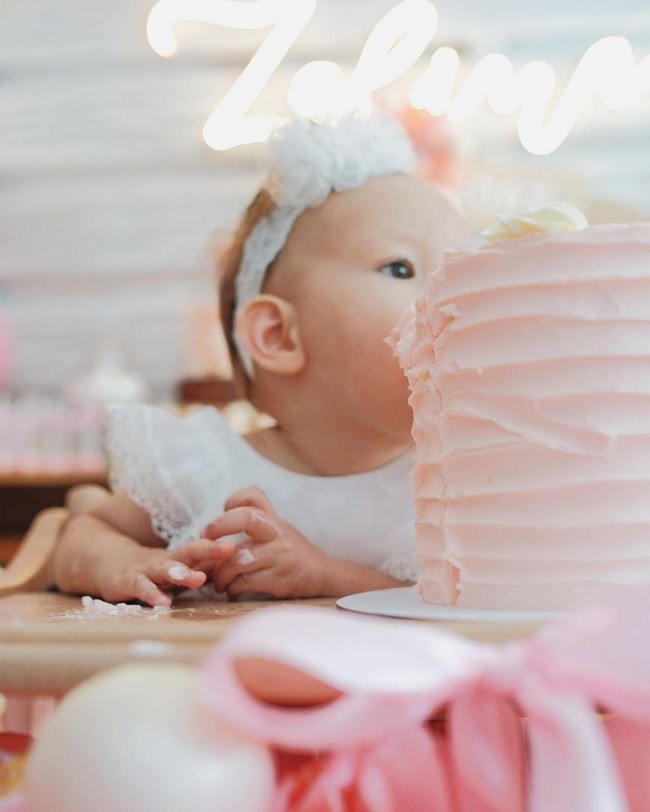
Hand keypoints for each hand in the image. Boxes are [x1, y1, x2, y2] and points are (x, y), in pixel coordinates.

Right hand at [96, 537, 235, 606]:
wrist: (103, 560)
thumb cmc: (147, 569)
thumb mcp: (174, 569)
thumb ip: (200, 570)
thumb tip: (235, 571)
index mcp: (179, 558)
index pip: (203, 550)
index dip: (221, 548)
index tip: (243, 546)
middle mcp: (165, 561)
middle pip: (188, 552)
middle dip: (209, 551)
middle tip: (228, 549)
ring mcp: (146, 570)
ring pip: (164, 569)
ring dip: (180, 572)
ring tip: (196, 577)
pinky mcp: (127, 582)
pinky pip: (140, 588)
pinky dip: (151, 595)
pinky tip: (163, 604)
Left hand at [201, 487, 330, 599]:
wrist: (323, 574)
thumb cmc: (291, 549)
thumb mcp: (277, 527)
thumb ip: (253, 518)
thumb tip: (216, 521)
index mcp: (273, 519)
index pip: (252, 497)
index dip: (231, 504)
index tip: (213, 525)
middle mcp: (277, 532)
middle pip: (246, 517)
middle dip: (218, 528)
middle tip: (204, 543)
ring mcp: (279, 555)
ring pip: (238, 559)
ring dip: (221, 573)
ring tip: (219, 581)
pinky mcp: (279, 579)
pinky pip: (245, 582)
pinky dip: (232, 588)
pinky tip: (232, 590)